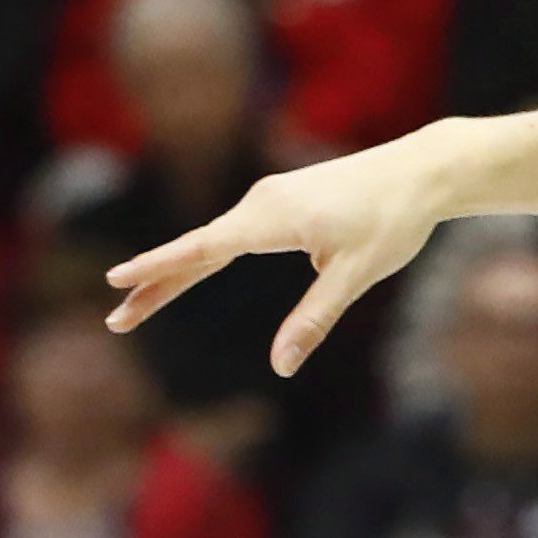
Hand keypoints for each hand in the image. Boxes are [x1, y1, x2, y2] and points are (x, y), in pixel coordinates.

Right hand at [107, 129, 450, 373]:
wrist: (422, 172)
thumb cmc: (393, 221)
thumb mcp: (356, 276)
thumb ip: (314, 320)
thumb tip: (281, 365)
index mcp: (271, 218)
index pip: (201, 249)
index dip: (158, 268)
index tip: (116, 280)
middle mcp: (261, 202)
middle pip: (196, 249)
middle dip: (156, 284)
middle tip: (116, 319)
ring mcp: (270, 198)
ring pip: (213, 241)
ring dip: (176, 271)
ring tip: (137, 302)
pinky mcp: (283, 200)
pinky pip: (233, 233)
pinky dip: (205, 256)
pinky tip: (189, 273)